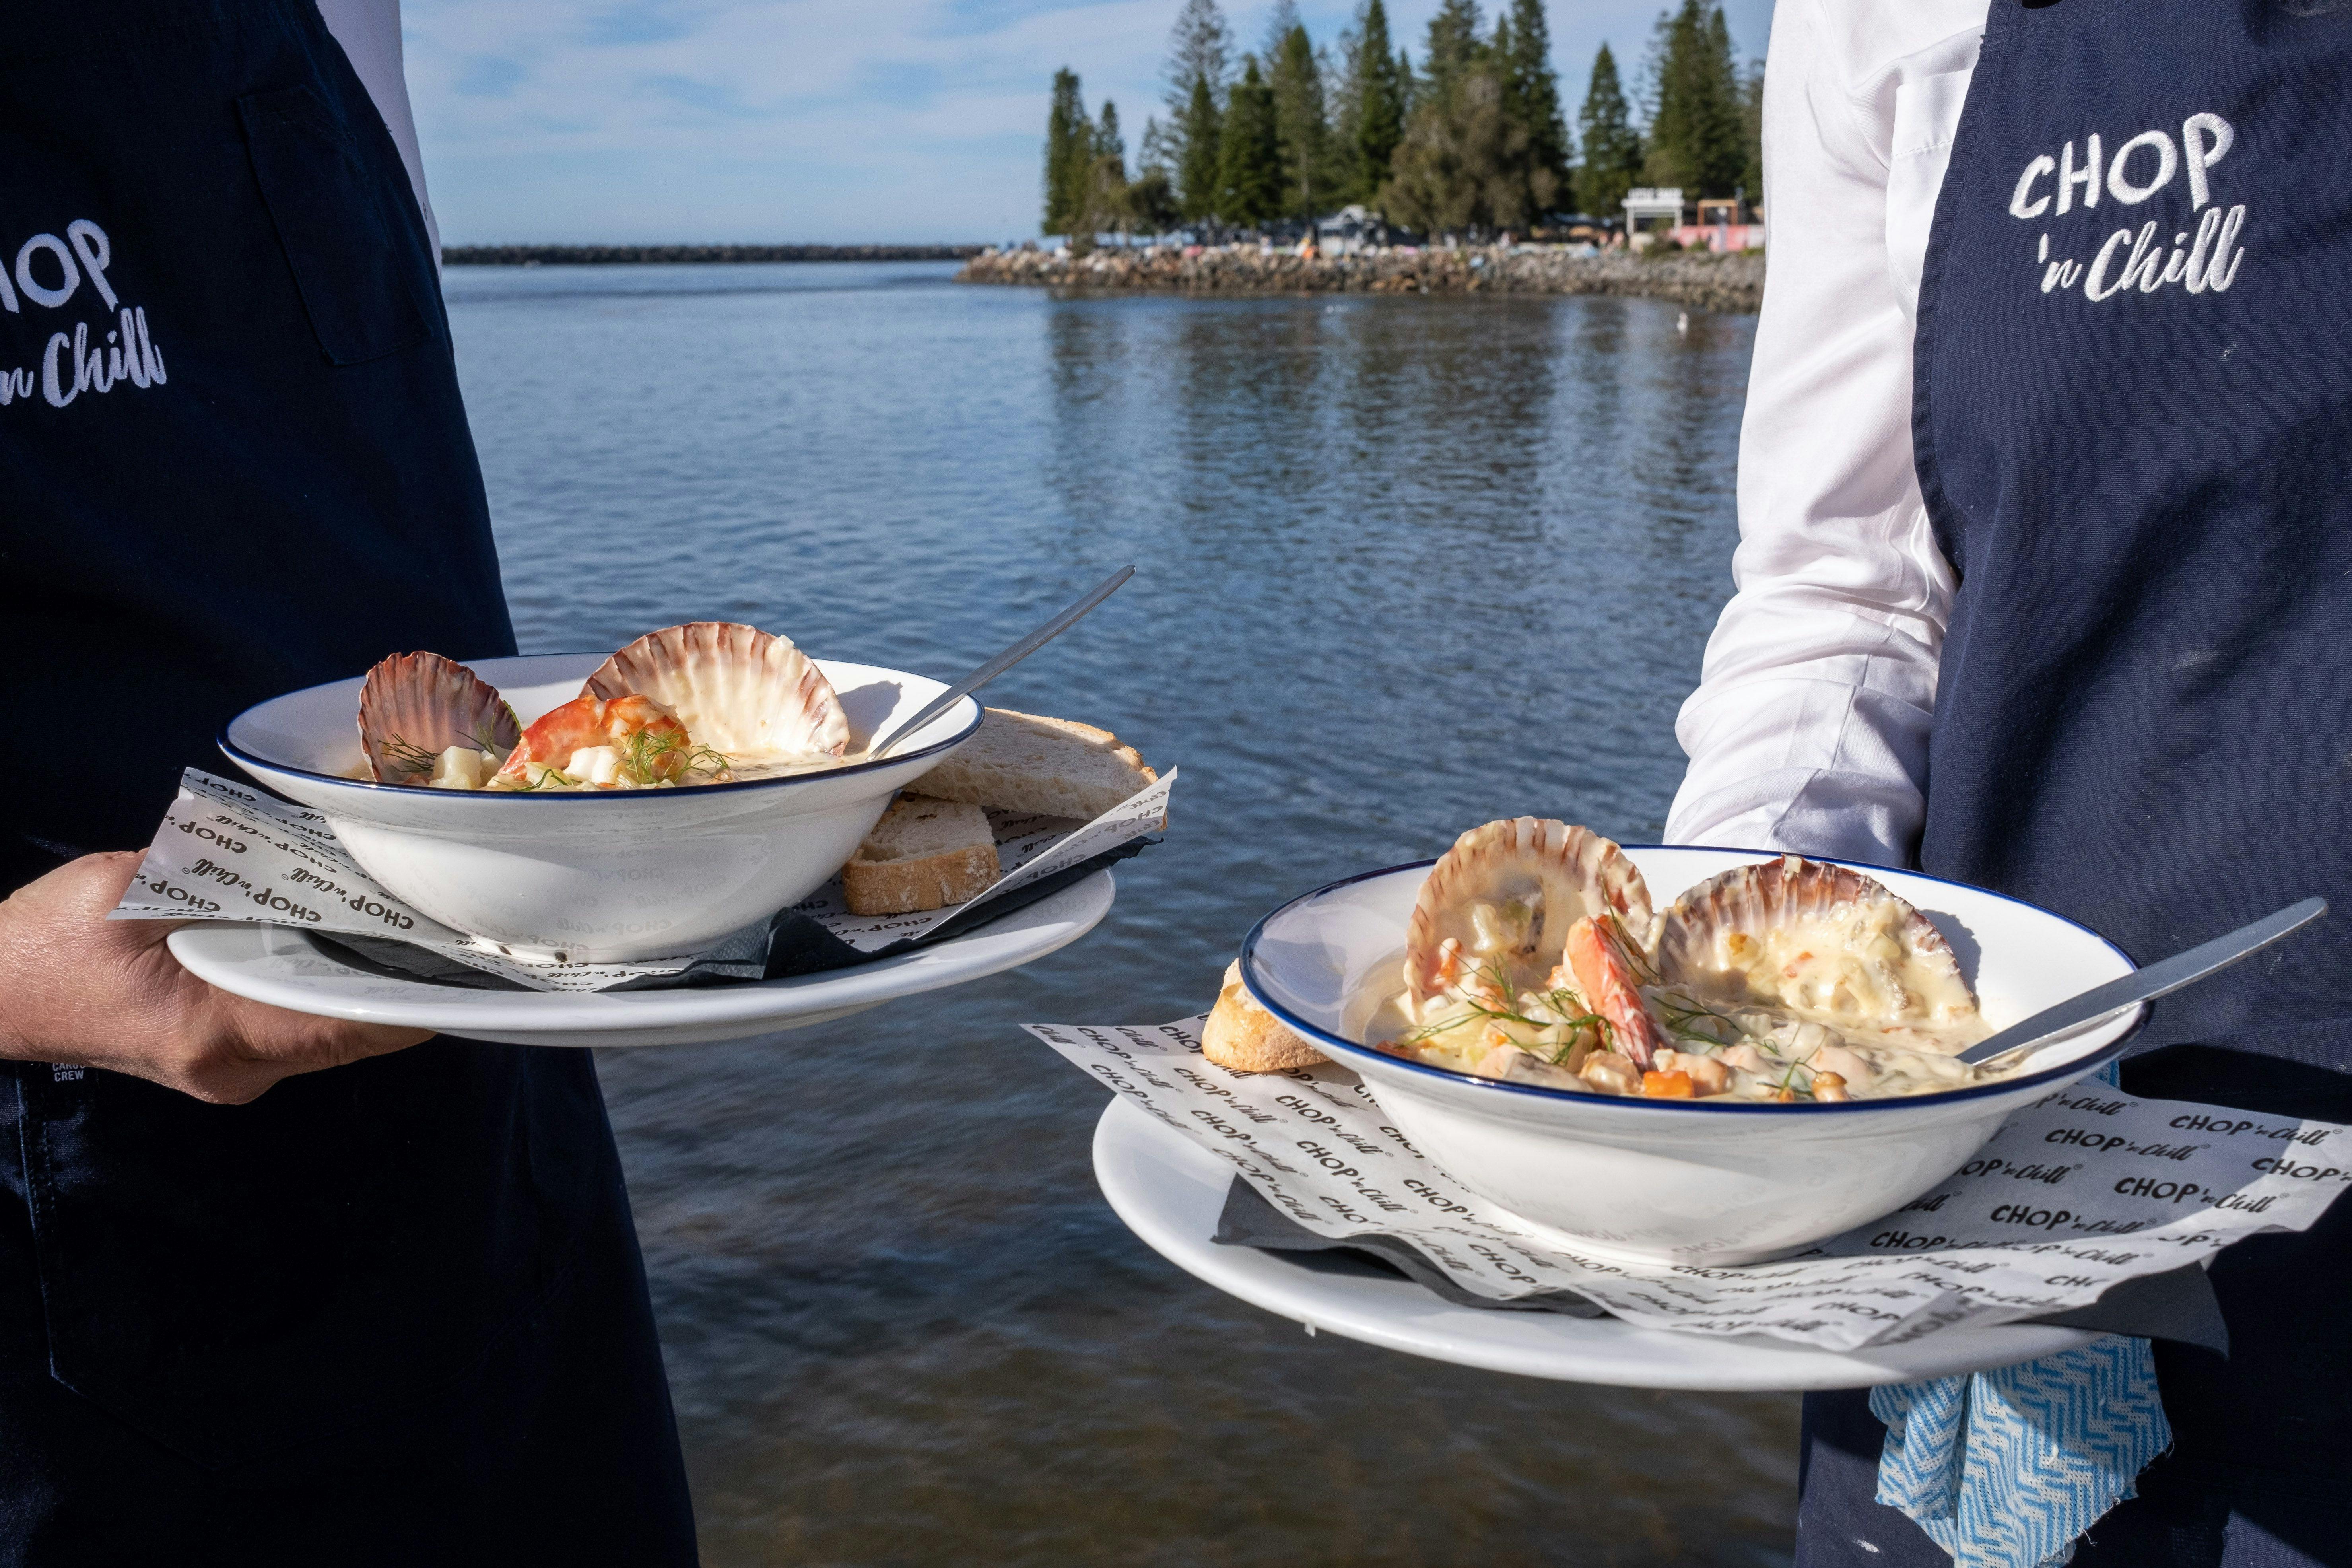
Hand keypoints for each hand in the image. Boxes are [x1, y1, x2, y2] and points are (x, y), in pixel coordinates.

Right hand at [0, 851, 432, 1103]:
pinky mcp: (227, 1056)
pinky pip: (304, 1023)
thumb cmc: (48, 943)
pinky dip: (333, 986)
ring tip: (420, 931)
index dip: (420, 997)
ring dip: (373, 983)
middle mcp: (236, 1067)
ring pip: (336, 1031)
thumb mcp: (130, 890)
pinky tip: (355, 942)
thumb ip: (221, 875)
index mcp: (216, 1031)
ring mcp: (233, 1070)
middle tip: (456, 930)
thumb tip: (307, 854)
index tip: (469, 962)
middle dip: (406, 983)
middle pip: (357, 1031)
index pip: (353, 1026)